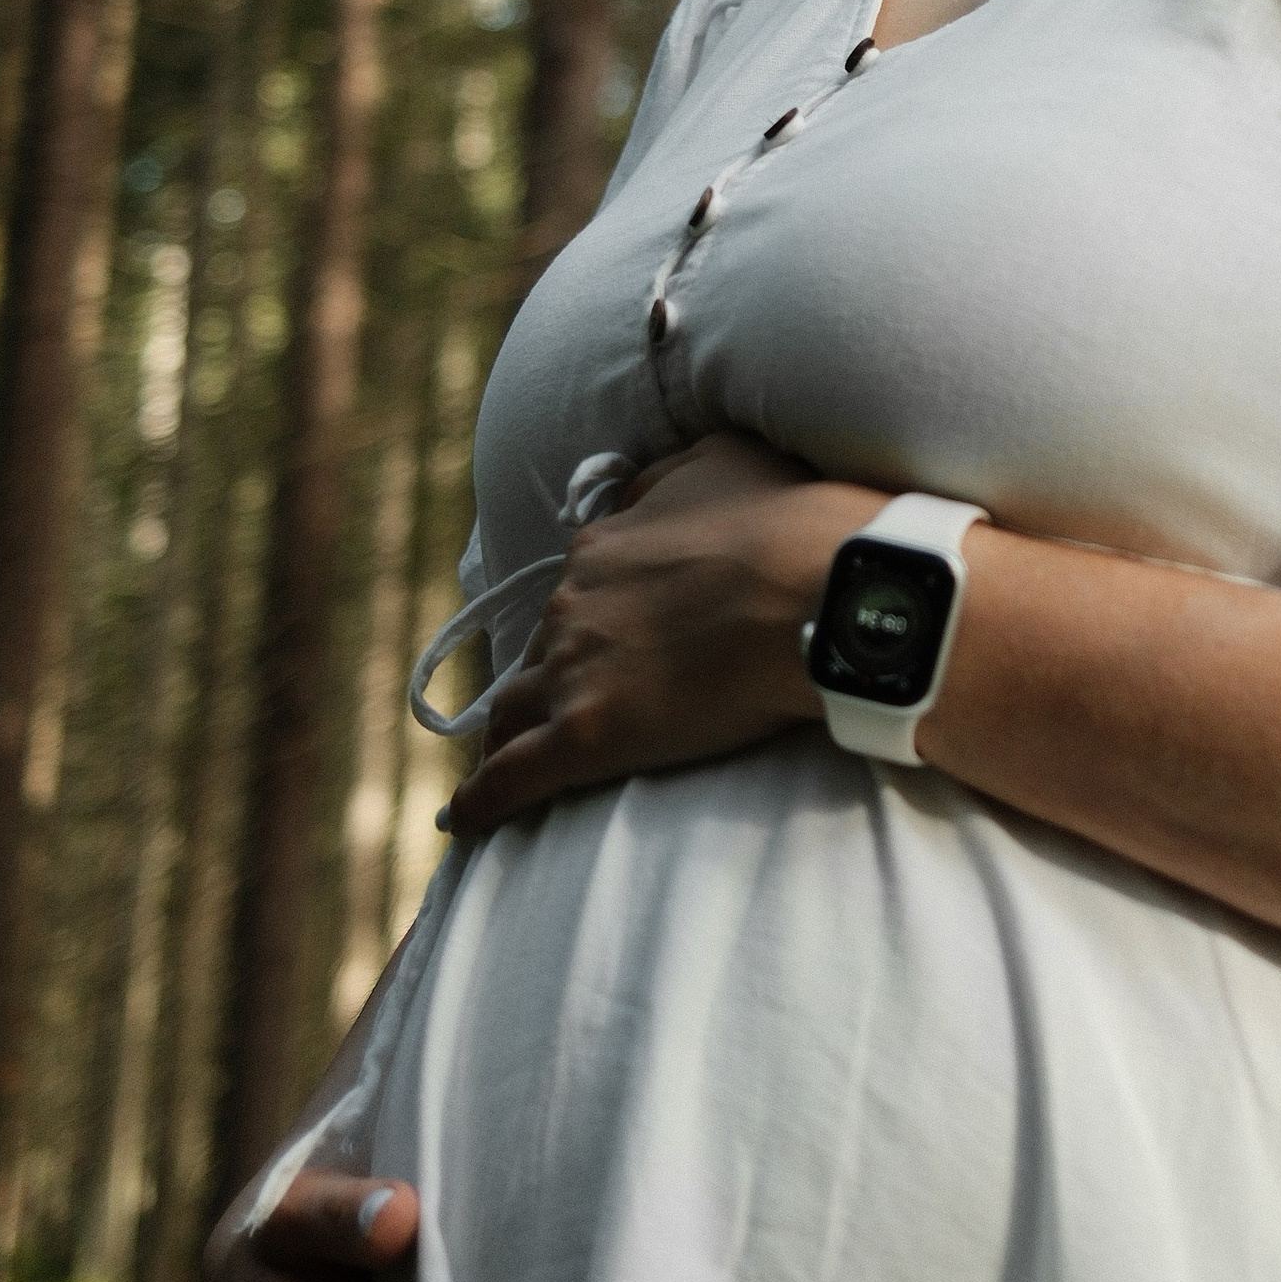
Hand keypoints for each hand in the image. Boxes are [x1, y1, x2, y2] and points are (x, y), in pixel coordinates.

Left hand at [447, 430, 875, 840]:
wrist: (815, 592)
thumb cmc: (787, 523)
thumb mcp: (721, 460)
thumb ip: (668, 479)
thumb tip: (639, 498)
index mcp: (602, 550)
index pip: (575, 590)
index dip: (586, 618)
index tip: (599, 639)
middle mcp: (572, 607)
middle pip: (540, 651)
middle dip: (545, 676)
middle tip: (562, 705)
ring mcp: (573, 673)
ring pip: (512, 712)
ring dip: (503, 736)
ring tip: (501, 762)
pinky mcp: (584, 737)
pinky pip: (512, 777)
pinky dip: (481, 801)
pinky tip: (465, 821)